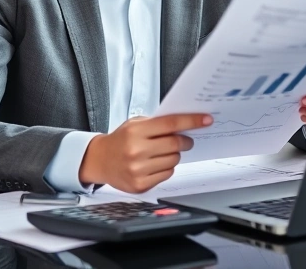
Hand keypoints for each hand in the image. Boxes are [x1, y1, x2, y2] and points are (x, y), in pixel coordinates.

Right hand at [78, 113, 212, 192]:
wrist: (99, 160)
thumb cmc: (120, 140)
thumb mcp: (134, 124)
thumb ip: (157, 123)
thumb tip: (185, 124)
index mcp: (135, 132)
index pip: (170, 124)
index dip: (191, 121)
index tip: (206, 119)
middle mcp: (136, 151)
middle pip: (175, 144)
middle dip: (185, 141)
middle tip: (186, 140)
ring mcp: (138, 170)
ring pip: (174, 160)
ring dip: (174, 155)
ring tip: (161, 152)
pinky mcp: (140, 185)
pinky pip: (167, 174)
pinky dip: (166, 167)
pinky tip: (155, 163)